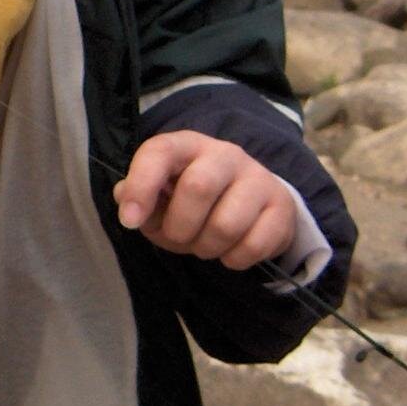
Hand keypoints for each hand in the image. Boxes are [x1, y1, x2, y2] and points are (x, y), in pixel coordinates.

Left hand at [113, 132, 296, 270]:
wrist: (252, 205)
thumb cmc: (193, 202)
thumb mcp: (161, 198)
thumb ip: (138, 197)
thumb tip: (125, 199)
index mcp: (187, 146)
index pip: (160, 152)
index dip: (141, 186)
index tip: (130, 221)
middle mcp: (225, 154)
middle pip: (198, 187)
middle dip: (179, 227)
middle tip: (178, 238)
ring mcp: (258, 178)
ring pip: (226, 224)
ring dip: (206, 248)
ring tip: (204, 244)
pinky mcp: (281, 207)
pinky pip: (252, 246)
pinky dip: (233, 259)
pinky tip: (229, 250)